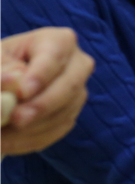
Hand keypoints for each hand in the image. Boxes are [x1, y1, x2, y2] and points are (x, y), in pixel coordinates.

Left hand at [1, 28, 92, 154]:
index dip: (40, 75)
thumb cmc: (1, 66)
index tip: (22, 92)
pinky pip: (57, 130)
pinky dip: (31, 140)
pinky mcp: (71, 113)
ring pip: (64, 112)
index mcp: (58, 41)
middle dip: (42, 106)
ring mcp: (77, 91)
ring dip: (31, 128)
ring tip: (0, 135)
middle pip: (69, 86)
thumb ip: (1, 70)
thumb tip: (13, 81)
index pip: (55, 56)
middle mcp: (77, 65)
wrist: (6, 85)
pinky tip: (7, 142)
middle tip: (16, 119)